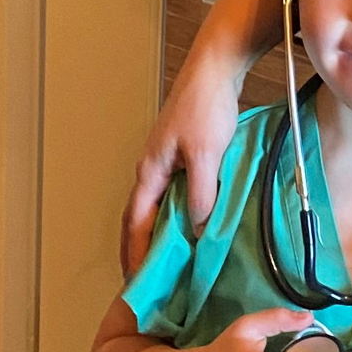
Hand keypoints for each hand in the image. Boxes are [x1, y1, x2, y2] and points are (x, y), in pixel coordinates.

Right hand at [122, 0, 282, 272]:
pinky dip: (178, 214)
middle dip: (139, 249)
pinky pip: (175, 193)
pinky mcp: (183, 153)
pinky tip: (193, 225)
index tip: (136, 284)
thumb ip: (200, 195)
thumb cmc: (207, 108)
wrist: (216, 68)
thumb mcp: (207, 156)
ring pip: (158, 205)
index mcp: (149, 171)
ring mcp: (166, 160)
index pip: (135, 223)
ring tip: (170, 262)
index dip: (134, 254)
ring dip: (160, 233)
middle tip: (146, 282)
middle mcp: (152, 168)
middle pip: (139, 217)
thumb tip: (195, 231)